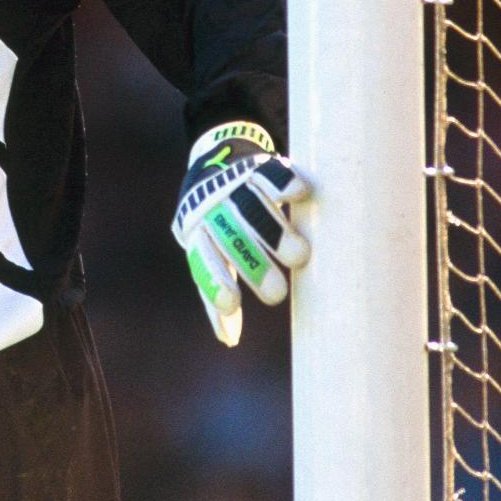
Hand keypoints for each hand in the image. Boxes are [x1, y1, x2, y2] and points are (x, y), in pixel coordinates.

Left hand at [171, 121, 310, 345]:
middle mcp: (214, 209)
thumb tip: (229, 338)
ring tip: (299, 257)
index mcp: (199, 234)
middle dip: (253, 265)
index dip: (215, 282)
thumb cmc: (215, 223)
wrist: (215, 163)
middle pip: (231, 237)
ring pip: (253, 207)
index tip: (232, 304)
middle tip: (278, 293)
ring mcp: (234, 185)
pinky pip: (271, 172)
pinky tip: (302, 196)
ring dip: (275, 232)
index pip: (204, 260)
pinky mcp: (257, 166)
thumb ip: (217, 289)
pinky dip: (285, 182)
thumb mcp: (210, 252)